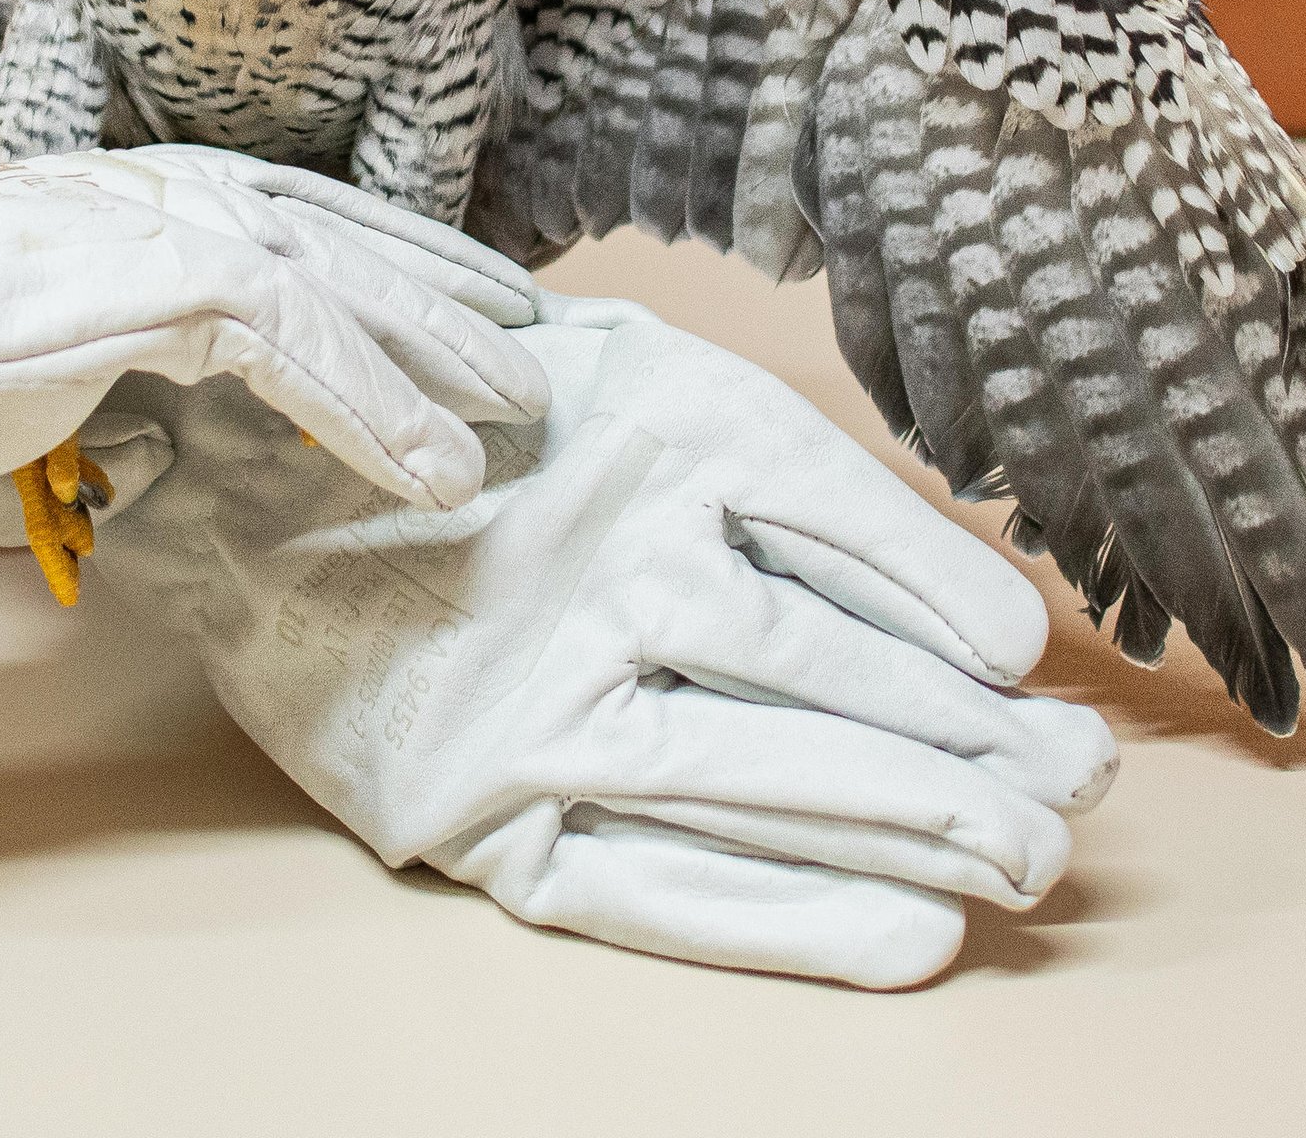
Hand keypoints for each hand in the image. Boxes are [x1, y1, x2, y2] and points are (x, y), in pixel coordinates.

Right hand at [0, 144, 546, 664]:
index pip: (262, 209)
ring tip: (519, 402)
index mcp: (90, 201)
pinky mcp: (140, 284)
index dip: (361, 251)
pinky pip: (297, 346)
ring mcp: (134, 224)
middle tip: (524, 328)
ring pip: (333, 275)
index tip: (434, 293)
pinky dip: (378, 410)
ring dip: (434, 346)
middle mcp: (125, 189)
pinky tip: (440, 465)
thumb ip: (84, 408)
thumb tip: (156, 449)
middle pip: (323, 220)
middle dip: (430, 276)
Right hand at [84, 295, 1117, 989]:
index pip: (843, 522)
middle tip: (1080, 790)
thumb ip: (742, 444)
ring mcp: (542, 704)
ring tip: (1029, 864)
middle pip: (832, 669)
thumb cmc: (448, 428)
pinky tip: (911, 940)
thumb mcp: (599, 366)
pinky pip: (666, 886)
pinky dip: (798, 918)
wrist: (224, 489)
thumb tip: (934, 574)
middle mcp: (608, 567)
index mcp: (649, 429)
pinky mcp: (482, 820)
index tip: (1033, 664)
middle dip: (976, 743)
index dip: (952, 599)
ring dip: (922, 829)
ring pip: (773, 772)